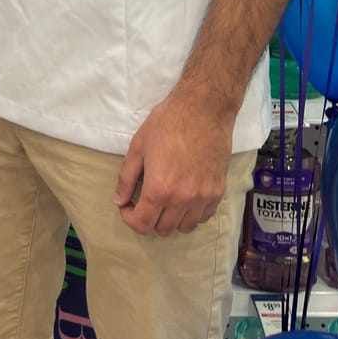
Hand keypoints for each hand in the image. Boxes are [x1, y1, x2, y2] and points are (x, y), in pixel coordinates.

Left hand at [113, 88, 234, 237]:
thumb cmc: (167, 123)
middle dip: (149, 219)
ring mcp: (203, 198)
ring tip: (165, 201)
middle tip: (145, 202)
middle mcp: (183, 199)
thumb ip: (126, 178)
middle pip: (163, 229)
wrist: (204, 109)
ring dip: (171, 219)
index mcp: (159, 189)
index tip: (127, 207)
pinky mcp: (218, 192)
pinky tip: (184, 198)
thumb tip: (119, 200)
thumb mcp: (138, 147)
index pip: (142, 224)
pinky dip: (191, 214)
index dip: (130, 219)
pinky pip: (203, 217)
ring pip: (185, 227)